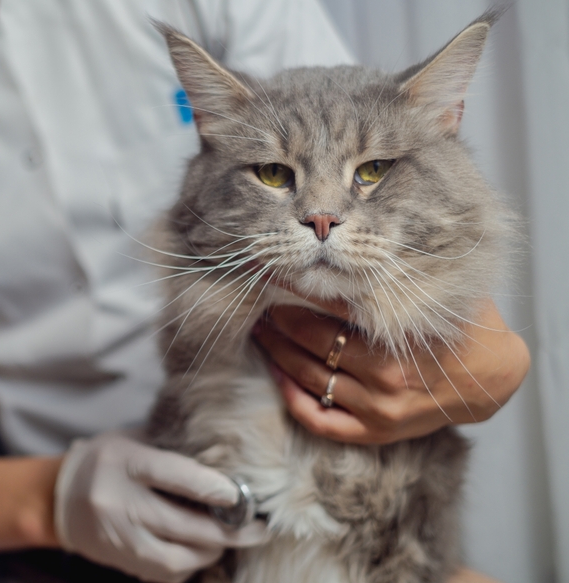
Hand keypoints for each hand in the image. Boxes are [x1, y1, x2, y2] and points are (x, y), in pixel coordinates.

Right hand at [54, 432, 266, 582]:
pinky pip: (165, 572)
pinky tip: (200, 552)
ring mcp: (118, 537)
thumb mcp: (132, 441)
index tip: (243, 495)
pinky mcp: (120, 560)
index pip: (176, 476)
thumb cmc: (105, 461)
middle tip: (259, 528)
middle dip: (230, 530)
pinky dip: (189, 565)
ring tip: (231, 541)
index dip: (215, 488)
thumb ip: (172, 449)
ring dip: (212, 552)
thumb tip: (225, 462)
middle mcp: (118, 502)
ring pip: (178, 557)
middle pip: (185, 524)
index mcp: (124, 463)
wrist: (58, 497)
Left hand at [253, 299, 528, 444]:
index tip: (273, 273)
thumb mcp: (437, 295)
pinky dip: (292, 398)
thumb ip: (399, 278)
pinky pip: (319, 419)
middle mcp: (384, 376)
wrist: (492, 378)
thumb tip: (354, 245)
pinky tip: (276, 373)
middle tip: (261, 301)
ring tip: (260, 330)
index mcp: (399, 338)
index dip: (296, 288)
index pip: (332, 305)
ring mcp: (376, 408)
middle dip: (280, 318)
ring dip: (277, 351)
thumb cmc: (462, 327)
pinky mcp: (373, 431)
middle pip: (312, 341)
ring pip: (308, 377)